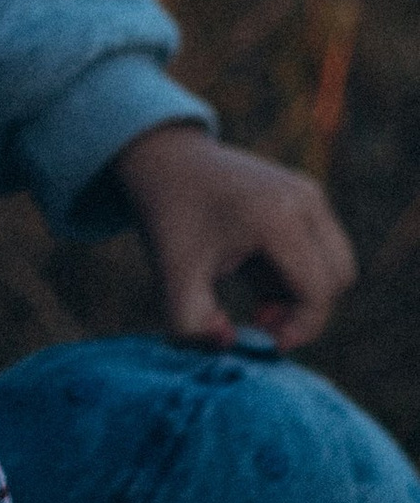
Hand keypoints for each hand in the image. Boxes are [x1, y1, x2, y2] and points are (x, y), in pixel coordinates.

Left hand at [114, 122, 355, 349]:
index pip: (317, 292)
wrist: (165, 161)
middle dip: (305, 311)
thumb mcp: (171, 277)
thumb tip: (229, 341)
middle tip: (260, 319)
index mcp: (277, 219)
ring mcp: (310, 192)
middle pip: (337, 280)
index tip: (263, 338)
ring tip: (257, 297)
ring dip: (305, 292)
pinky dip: (302, 269)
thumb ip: (193, 325)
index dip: (298, 328)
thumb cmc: (169, 221)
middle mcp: (305, 200)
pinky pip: (325, 246)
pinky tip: (257, 271)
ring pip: (336, 264)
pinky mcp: (308, 192)